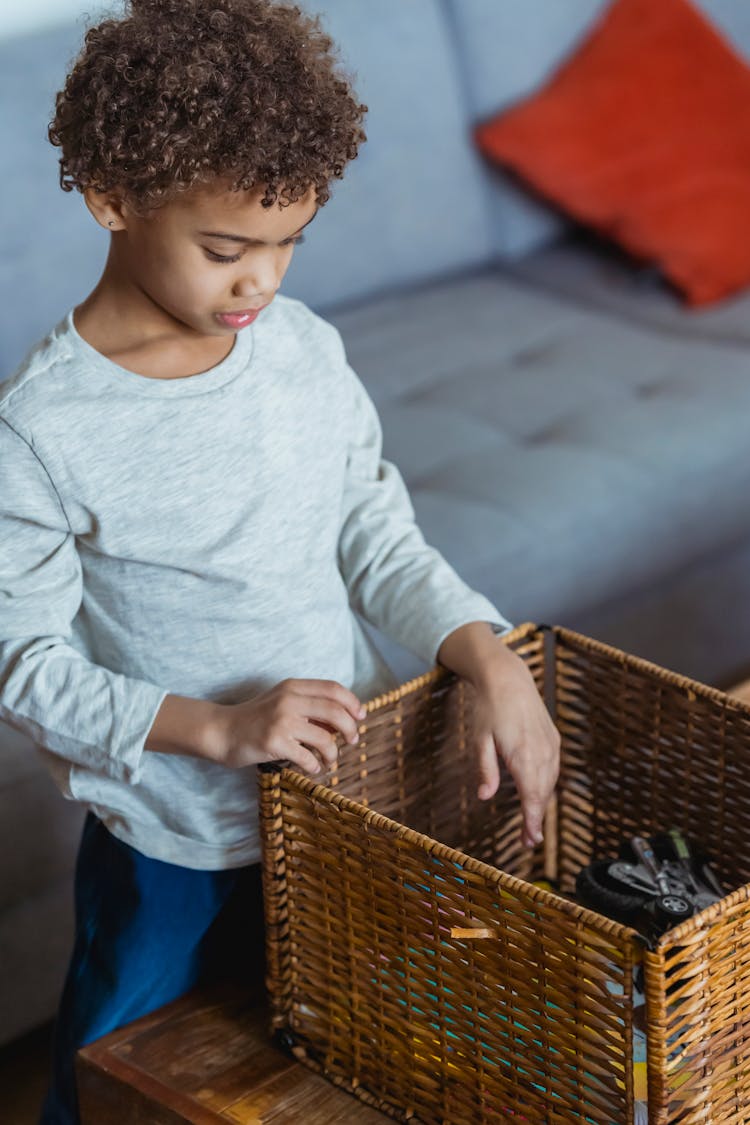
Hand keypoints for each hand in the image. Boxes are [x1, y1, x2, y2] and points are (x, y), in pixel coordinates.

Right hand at [204, 678, 364, 774]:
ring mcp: (281, 721)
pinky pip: (307, 757)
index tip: (361, 716)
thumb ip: (310, 707)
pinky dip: (316, 766)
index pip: (333, 688)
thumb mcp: (283, 703)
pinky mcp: (274, 742)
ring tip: (330, 760)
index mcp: (293, 686)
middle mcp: (288, 699)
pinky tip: (313, 768)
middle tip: (353, 740)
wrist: (222, 731)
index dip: (352, 702)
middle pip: (335, 711)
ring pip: (325, 738)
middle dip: (351, 728)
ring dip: (333, 753)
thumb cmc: (256, 719)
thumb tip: (344, 720)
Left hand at [471, 647, 559, 848]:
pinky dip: (546, 786)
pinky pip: (552, 770)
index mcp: (523, 755)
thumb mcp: (480, 740)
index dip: (532, 821)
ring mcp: (550, 745)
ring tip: (532, 825)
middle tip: (528, 842)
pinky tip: (538, 795)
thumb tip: (485, 796)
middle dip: (537, 820)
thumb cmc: (490, 708)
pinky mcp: (553, 740)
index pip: (532, 797)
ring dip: (542, 804)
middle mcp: (542, 752)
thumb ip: (486, 770)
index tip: (531, 840)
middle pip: (543, 795)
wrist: (508, 678)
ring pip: (550, 783)